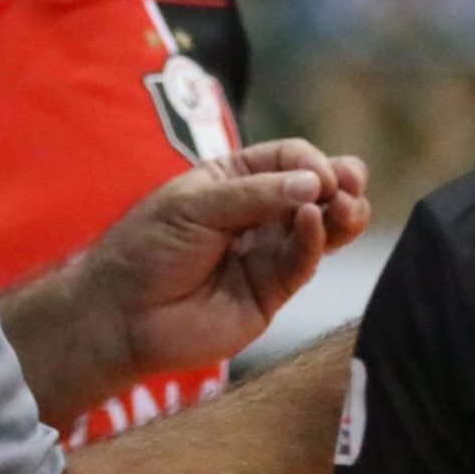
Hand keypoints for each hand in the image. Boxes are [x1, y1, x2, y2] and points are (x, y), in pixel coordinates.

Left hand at [81, 139, 370, 378]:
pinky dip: (315, 243)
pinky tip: (316, 224)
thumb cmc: (146, 248)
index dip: (309, 161)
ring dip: (340, 214)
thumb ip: (255, 195)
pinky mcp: (271, 292)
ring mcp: (266, 253)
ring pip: (319, 229)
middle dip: (339, 184)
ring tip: (350, 207)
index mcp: (234, 180)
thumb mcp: (194, 205)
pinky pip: (302, 264)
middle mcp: (257, 214)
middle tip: (352, 182)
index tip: (319, 172)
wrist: (122, 314)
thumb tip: (314, 184)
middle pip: (313, 192)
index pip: (287, 158)